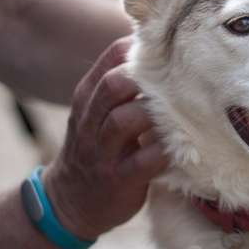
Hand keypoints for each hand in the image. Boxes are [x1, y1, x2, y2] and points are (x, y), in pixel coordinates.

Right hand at [42, 37, 167, 239]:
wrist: (69, 201)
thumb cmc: (97, 146)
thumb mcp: (98, 111)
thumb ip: (122, 85)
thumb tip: (165, 51)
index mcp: (88, 96)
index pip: (112, 56)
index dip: (144, 47)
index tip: (173, 48)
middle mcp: (91, 119)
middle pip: (114, 84)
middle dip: (146, 78)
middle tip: (177, 81)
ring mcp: (102, 151)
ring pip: (124, 120)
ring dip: (153, 114)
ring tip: (178, 113)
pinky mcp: (118, 180)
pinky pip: (143, 161)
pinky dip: (163, 152)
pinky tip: (178, 148)